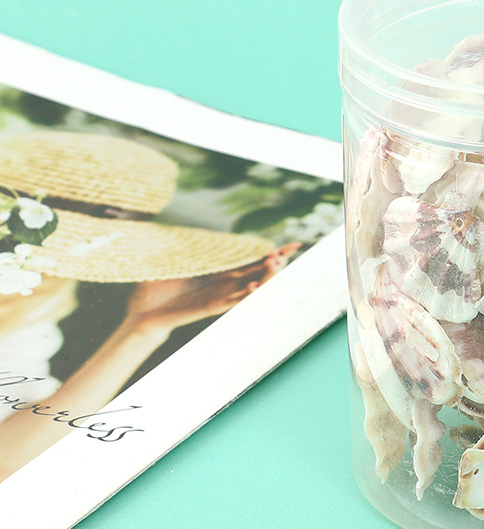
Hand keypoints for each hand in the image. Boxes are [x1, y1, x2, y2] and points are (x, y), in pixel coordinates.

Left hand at [125, 243, 300, 333]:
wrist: (142, 312)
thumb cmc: (155, 288)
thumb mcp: (173, 258)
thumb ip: (184, 241)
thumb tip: (182, 216)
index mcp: (221, 273)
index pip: (254, 261)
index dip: (275, 253)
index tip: (296, 245)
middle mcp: (226, 285)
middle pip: (259, 273)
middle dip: (276, 263)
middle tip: (286, 252)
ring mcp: (220, 297)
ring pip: (252, 288)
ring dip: (265, 278)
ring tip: (274, 262)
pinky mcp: (210, 307)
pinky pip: (232, 302)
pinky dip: (244, 296)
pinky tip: (253, 287)